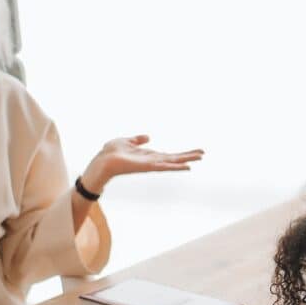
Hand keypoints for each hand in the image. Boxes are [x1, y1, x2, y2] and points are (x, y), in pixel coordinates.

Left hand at [81, 135, 202, 192]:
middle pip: (174, 158)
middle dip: (188, 156)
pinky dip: (176, 167)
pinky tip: (187, 167)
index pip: (168, 155)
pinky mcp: (147, 167)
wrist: (102, 161)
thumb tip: (148, 137)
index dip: (181, 154)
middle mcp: (152, 161)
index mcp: (148, 156)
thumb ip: (138, 139)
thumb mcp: (126, 141)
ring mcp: (150, 165)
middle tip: (203, 153)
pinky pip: (164, 167)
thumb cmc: (111, 153)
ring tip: (200, 157)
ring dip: (186, 159)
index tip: (193, 152)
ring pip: (172, 162)